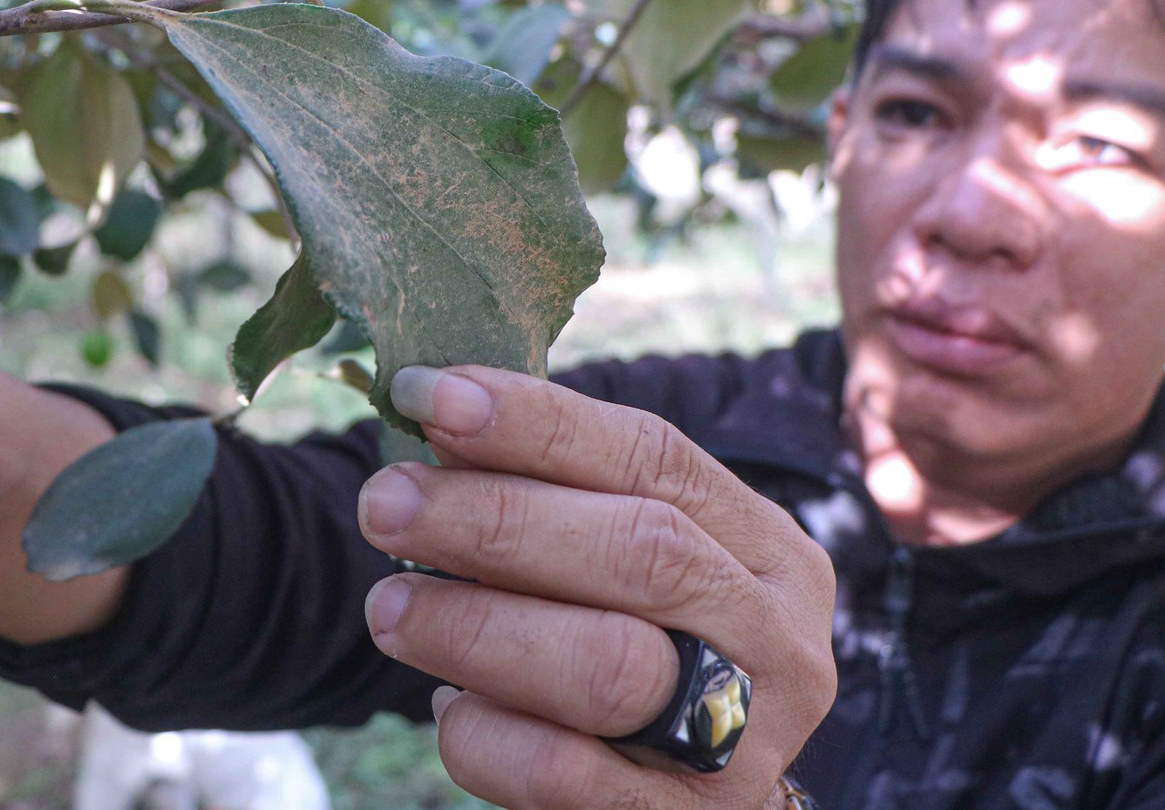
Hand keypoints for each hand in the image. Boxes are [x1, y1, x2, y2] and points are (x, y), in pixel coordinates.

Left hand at [357, 366, 836, 809]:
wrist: (684, 799)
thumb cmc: (636, 643)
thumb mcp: (626, 556)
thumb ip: (558, 492)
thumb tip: (439, 407)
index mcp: (769, 550)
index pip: (657, 457)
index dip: (537, 421)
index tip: (426, 395)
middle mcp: (779, 642)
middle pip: (644, 554)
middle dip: (497, 518)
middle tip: (385, 503)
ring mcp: (743, 744)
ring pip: (608, 665)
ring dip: (476, 624)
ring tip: (388, 606)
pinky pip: (564, 776)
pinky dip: (484, 732)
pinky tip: (446, 704)